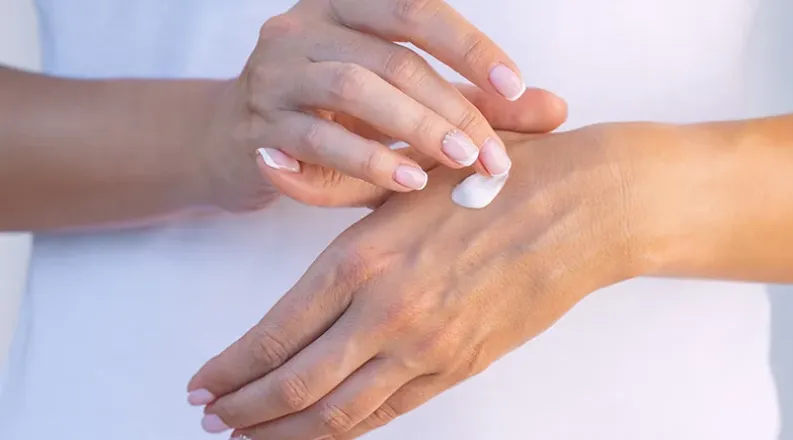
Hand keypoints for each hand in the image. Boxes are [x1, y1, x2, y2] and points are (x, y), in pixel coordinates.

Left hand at [188, 123, 676, 437]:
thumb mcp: (405, 174)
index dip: (231, 369)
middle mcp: (386, 312)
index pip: (275, 333)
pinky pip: (390, 412)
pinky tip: (323, 431)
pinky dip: (348, 429)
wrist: (584, 209)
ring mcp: (426, 348)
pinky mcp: (460, 366)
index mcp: (363, 258)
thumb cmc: (493, 181)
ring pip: (338, 413)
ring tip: (252, 439)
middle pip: (295, 384)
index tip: (203, 385)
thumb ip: (332, 184)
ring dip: (287, 433)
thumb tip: (275, 168)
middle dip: (244, 411)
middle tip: (213, 421)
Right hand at [199, 0, 565, 210]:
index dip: (469, 48)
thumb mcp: (403, 103)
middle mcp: (306, 27)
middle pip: (392, 56)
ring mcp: (276, 73)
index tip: (515, 89)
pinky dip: (367, 159)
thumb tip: (554, 110)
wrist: (233, 142)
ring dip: (413, 127)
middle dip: (451, 105)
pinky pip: (316, 138)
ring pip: (352, 87)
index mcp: (346, 7)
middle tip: (492, 152)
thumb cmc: (332, 118)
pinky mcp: (257, 126)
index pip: (416, 11)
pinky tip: (407, 179)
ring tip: (457, 162)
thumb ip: (474, 102)